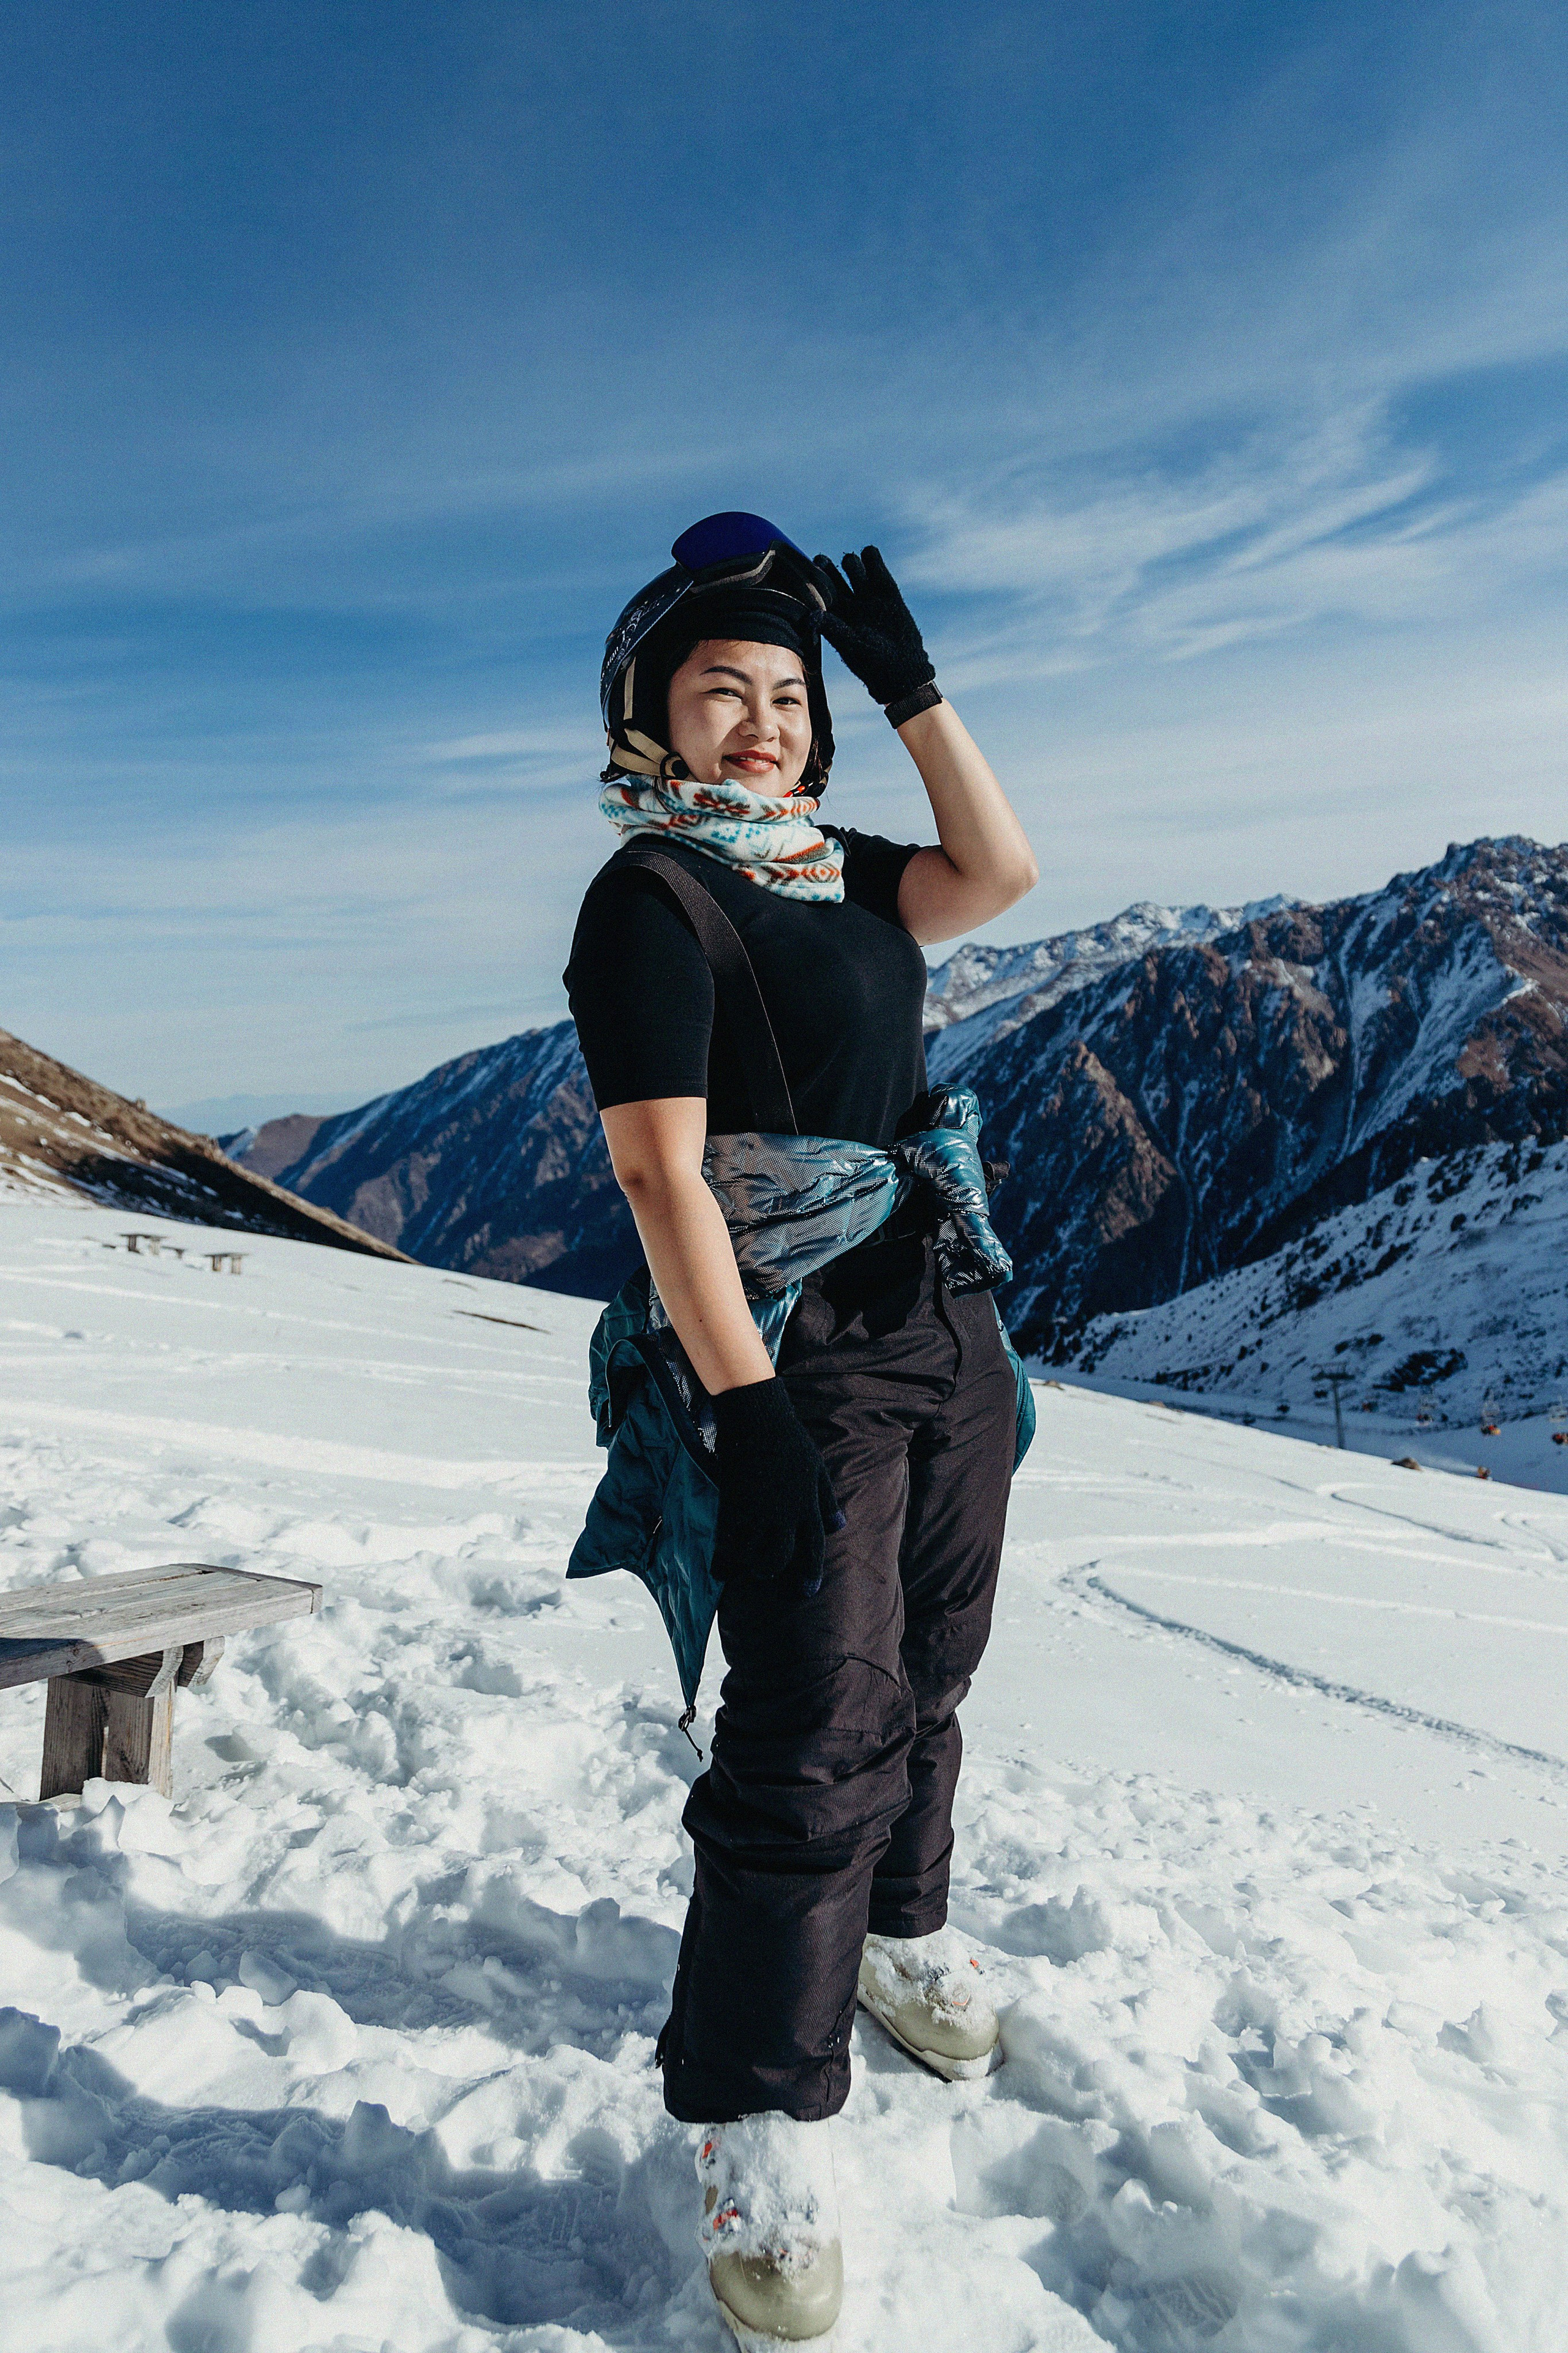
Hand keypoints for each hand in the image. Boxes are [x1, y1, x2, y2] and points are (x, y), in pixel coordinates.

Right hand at [711, 1377, 842, 1593]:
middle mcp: (784, 1513)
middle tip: (766, 1577)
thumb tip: (840, 1526)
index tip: (808, 1591)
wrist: (756, 1420)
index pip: (814, 1546)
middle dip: (774, 1572)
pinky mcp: (733, 1505)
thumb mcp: (816, 1469)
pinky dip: (723, 1559)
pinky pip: (727, 1541)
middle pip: (781, 1556)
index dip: (811, 1572)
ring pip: (753, 1553)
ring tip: (743, 1570)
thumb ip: (826, 1500)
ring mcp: (758, 1511)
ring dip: (748, 1566)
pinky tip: (719, 1569)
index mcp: (807, 1504)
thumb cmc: (789, 1440)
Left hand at [813, 545, 936, 713]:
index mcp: (834, 617)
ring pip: (853, 567)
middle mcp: (849, 605)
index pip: (818, 593)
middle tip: (821, 563)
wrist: (902, 670)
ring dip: (850, 562)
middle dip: (826, 567)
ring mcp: (868, 597)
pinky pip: (876, 566)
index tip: (808, 575)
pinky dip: (872, 558)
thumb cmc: (872, 663)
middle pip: (832, 575)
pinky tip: (869, 557)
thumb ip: (833, 629)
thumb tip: (811, 615)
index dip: (812, 581)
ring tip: (851, 566)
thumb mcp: (851, 646)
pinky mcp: (888, 592)